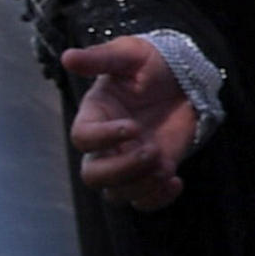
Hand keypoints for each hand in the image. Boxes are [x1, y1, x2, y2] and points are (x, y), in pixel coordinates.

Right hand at [59, 37, 200, 210]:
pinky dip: (157, 199)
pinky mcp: (152, 173)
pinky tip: (175, 180)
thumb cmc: (151, 64)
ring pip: (116, 193)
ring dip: (141, 186)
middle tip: (152, 151)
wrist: (185, 79)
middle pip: (93, 176)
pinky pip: (143, 201)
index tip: (133, 126)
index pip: (82, 138)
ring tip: (165, 167)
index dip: (103, 138)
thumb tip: (68, 57)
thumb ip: (100, 58)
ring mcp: (128, 162)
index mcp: (94, 117)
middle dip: (122, 169)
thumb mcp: (129, 54)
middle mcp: (105, 145)